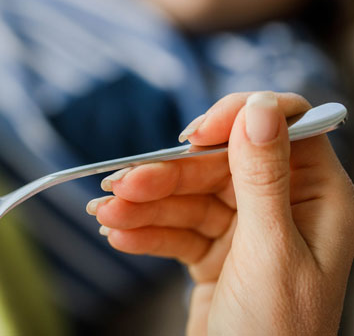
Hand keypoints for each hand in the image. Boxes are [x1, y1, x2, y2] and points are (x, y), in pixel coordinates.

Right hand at [87, 92, 353, 334]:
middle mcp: (282, 207)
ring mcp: (246, 230)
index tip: (192, 135)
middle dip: (165, 176)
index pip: (280, 128)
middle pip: (216, 166)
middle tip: (119, 184)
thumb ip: (262, 178)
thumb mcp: (270, 251)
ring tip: (105, 214)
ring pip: (188, 198)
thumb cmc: (276, 332)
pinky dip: (146, 232)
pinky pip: (175, 230)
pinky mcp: (214, 254)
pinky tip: (118, 236)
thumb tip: (258, 109)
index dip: (234, 120)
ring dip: (144, 205)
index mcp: (317, 198)